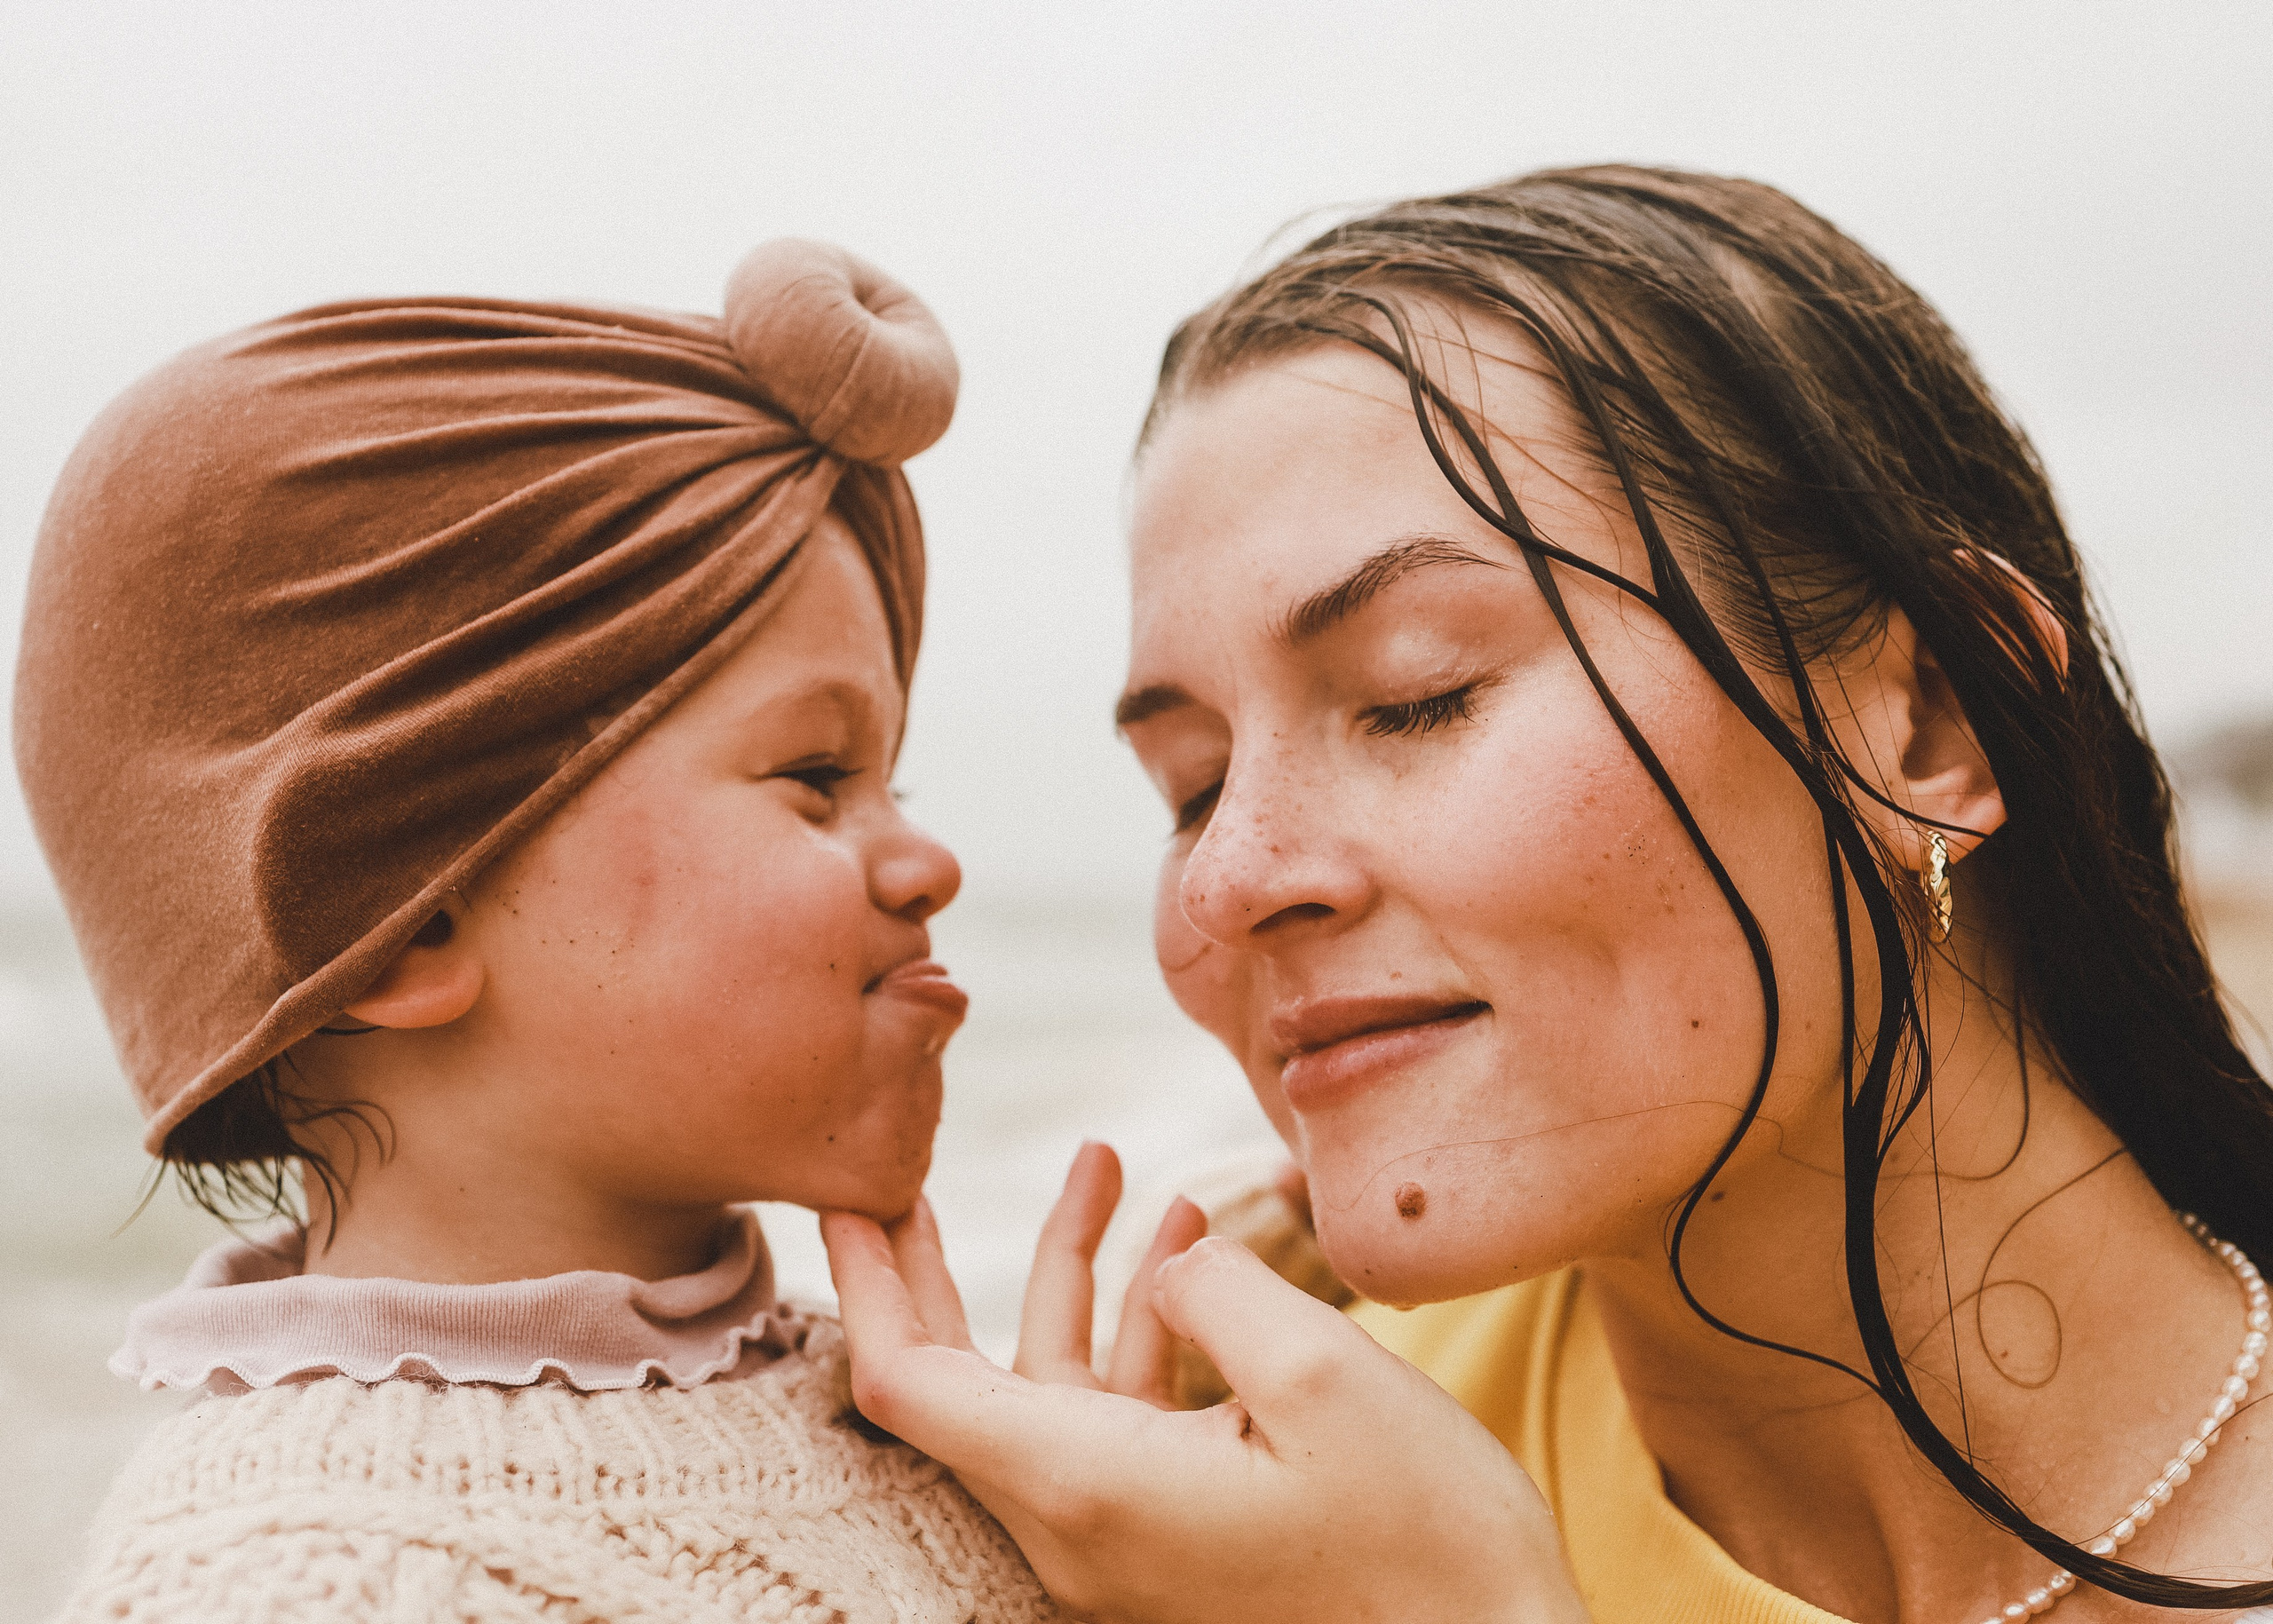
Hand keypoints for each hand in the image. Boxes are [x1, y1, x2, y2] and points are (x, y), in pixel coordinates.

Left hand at [821, 1146, 1589, 1623]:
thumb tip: (1168, 1267)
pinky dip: (1140, 1322)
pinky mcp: (1175, 1533)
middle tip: (904, 1166)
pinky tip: (1190, 1244)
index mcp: (1083, 1486)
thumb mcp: (1322, 1377)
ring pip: (1049, 1381)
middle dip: (931, 1264)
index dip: (865, 1279)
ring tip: (1106, 1159)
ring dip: (1071, 1267)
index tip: (843, 1188)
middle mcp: (1077, 1522)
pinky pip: (1118, 1413)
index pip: (907, 1384)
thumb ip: (1214, 1291)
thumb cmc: (1426, 1540)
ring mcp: (1124, 1534)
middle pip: (955, 1381)